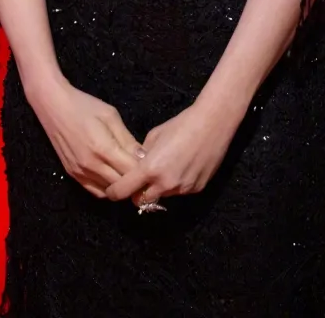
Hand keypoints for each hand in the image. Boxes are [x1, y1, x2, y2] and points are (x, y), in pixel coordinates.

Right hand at [31, 78, 145, 199]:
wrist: (53, 105)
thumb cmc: (84, 106)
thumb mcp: (111, 116)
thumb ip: (127, 139)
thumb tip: (144, 156)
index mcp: (103, 149)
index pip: (131, 171)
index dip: (144, 170)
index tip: (152, 164)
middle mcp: (91, 165)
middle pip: (121, 185)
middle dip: (135, 181)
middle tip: (143, 172)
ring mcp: (80, 172)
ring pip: (109, 192)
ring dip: (121, 186)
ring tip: (129, 175)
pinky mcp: (72, 175)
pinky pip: (95, 191)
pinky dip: (107, 188)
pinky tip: (113, 178)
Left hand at [103, 97, 241, 206]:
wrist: (213, 123)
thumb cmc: (181, 124)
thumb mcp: (154, 136)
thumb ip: (143, 154)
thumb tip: (138, 164)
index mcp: (150, 169)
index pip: (124, 191)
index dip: (115, 192)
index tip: (112, 191)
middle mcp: (165, 184)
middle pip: (142, 201)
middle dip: (138, 193)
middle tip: (140, 181)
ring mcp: (182, 189)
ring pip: (162, 196)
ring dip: (159, 188)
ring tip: (167, 167)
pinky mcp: (196, 189)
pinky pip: (180, 191)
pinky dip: (176, 184)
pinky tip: (183, 166)